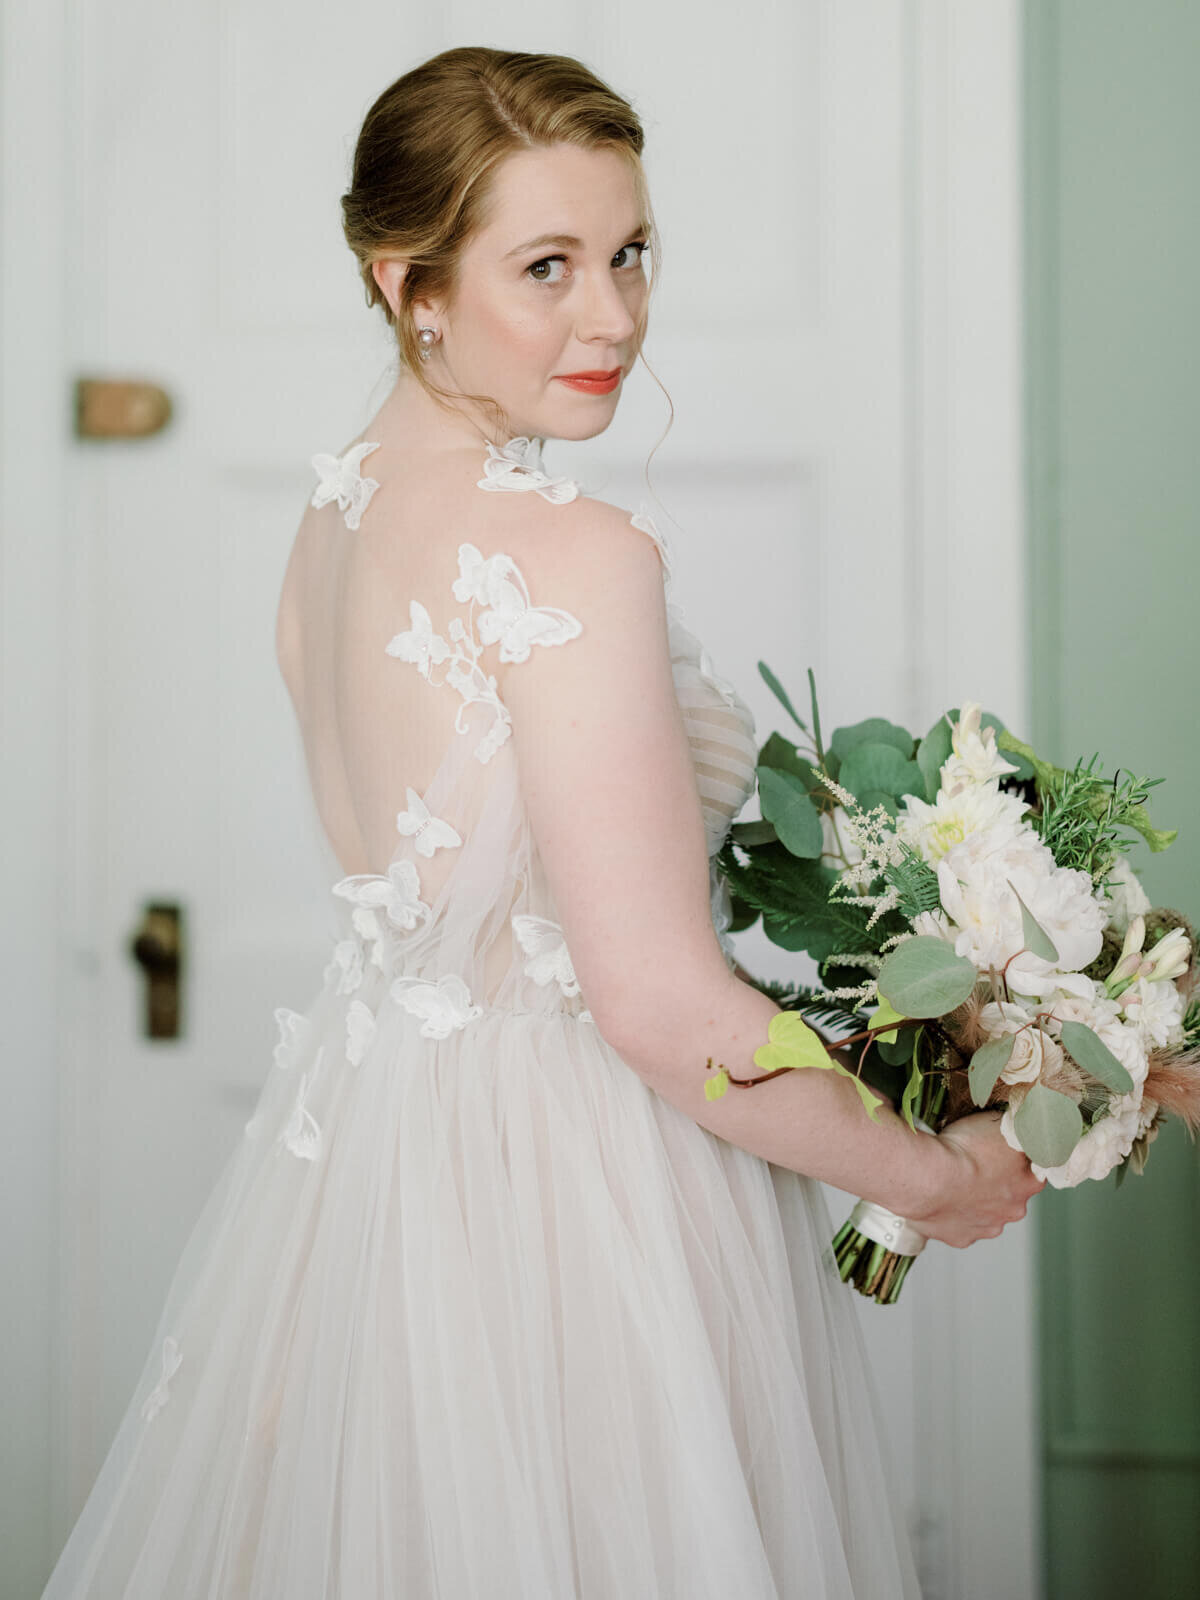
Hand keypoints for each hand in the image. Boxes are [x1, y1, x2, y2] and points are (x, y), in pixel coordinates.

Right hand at [906, 1109, 1045, 1248]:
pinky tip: (940, 1197)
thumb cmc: (965, 1149)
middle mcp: (1012, 1210)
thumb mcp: (1001, 1124)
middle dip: (995, 1181)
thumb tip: (1023, 1128)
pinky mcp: (960, 1238)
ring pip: (984, 1212)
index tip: (1000, 1147)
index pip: (1033, 1168)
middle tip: (972, 1162)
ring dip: (973, 1199)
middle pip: (1009, 1194)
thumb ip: (1017, 1131)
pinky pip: (959, 1224)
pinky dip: (952, 1213)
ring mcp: (985, 1228)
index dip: (1016, 1156)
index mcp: (1029, 1183)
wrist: (929, 1177)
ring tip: (952, 1179)